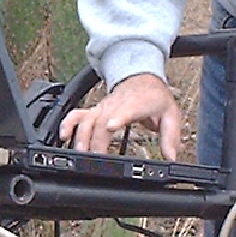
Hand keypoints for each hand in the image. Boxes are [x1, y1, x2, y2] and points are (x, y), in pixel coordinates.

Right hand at [58, 73, 183, 157]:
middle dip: (96, 140)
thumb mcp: (171, 114)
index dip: (118, 117)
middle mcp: (116, 105)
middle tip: (97, 159)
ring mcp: (104, 107)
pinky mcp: (96, 110)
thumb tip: (171, 157)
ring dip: (80, 135)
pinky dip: (68, 124)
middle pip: (101, 121)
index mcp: (136, 104)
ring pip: (86, 119)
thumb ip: (171, 137)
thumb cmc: (154, 96)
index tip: (111, 126)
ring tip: (79, 152)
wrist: (142, 77)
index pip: (126, 110)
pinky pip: (77, 115)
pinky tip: (64, 136)